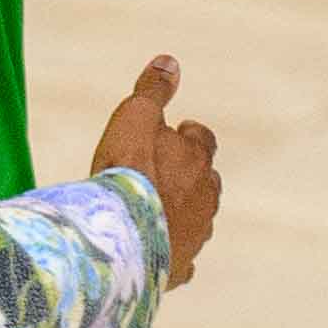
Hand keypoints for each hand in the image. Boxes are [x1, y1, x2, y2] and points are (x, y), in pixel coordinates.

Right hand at [89, 54, 221, 288]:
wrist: (121, 234)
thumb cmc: (127, 170)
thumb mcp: (135, 116)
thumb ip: (153, 90)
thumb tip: (170, 61)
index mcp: (198, 159)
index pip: (204, 139)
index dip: (188, 135)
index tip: (175, 131)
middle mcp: (206, 198)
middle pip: (206, 181)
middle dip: (188, 174)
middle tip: (160, 170)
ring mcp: (196, 234)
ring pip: (198, 219)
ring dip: (182, 212)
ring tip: (154, 209)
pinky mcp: (180, 267)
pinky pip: (184, 259)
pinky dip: (174, 252)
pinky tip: (158, 251)